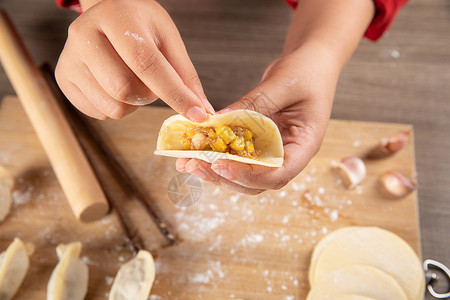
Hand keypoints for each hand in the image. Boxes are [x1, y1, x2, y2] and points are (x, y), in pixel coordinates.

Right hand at [55, 0, 213, 120]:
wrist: (108, 14)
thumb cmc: (140, 25)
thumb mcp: (168, 39)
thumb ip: (185, 75)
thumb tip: (203, 110)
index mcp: (115, 18)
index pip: (146, 62)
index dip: (174, 92)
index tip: (197, 114)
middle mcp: (84, 35)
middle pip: (125, 89)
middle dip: (149, 96)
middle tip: (152, 81)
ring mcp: (69, 58)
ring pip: (113, 107)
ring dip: (134, 104)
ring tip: (133, 79)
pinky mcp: (63, 79)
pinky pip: (100, 113)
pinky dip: (117, 107)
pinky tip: (115, 84)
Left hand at [176, 43, 340, 193]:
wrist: (312, 62)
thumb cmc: (307, 70)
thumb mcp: (283, 83)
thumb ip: (254, 104)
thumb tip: (218, 122)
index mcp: (304, 145)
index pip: (279, 173)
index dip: (249, 175)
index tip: (221, 165)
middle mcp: (289, 154)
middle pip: (257, 181)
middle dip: (224, 177)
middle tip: (194, 166)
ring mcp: (273, 150)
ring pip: (243, 174)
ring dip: (215, 171)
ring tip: (186, 162)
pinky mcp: (258, 142)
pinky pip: (237, 155)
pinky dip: (216, 154)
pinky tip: (195, 149)